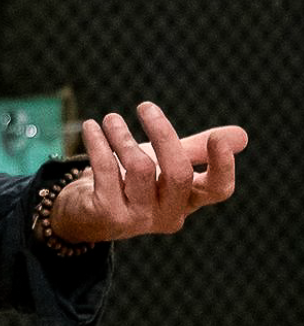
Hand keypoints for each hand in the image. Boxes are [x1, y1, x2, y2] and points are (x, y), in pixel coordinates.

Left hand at [50, 101, 247, 242]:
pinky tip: (91, 127)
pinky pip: (106, 170)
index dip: (222, 166)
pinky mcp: (108, 214)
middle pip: (178, 173)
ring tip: (111, 119)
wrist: (84, 213)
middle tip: (145, 106)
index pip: (218, 189)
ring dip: (123, 136)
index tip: (218, 139)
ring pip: (140, 168)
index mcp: (188, 201)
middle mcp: (168, 214)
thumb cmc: (130, 184)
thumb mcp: (164, 164)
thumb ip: (196, 150)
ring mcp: (138, 218)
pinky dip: (98, 143)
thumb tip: (242, 135)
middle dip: (163, 134)